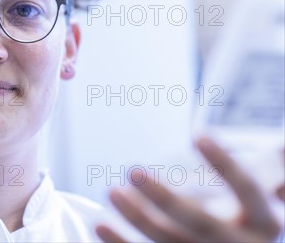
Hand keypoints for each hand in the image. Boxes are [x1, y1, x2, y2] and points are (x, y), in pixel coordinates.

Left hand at [96, 138, 283, 241]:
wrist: (237, 239)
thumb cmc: (245, 199)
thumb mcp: (267, 178)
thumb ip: (272, 162)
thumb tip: (282, 140)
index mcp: (264, 221)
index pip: (248, 190)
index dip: (225, 164)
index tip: (199, 133)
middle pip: (200, 223)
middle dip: (165, 199)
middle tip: (133, 171)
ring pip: (170, 242)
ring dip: (137, 220)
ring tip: (112, 191)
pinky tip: (99, 223)